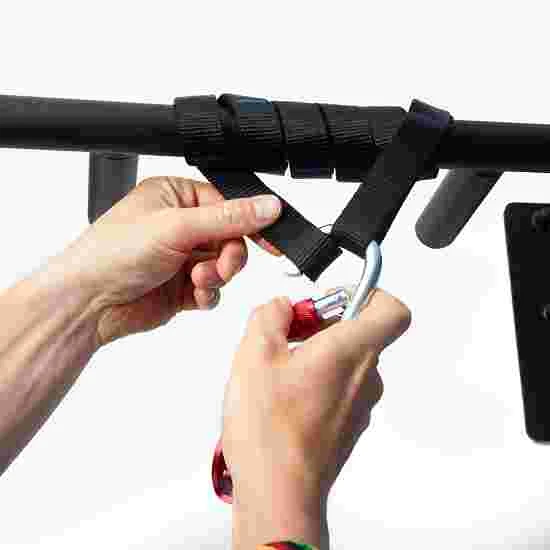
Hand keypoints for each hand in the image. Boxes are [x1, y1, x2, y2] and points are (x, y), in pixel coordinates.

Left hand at [51, 177, 281, 345]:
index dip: (249, 222)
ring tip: (198, 279)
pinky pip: (215, 288)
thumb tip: (267, 206)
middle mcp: (181, 225)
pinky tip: (194, 293)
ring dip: (218, 275)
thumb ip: (229, 217)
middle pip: (232, 237)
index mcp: (176, 196)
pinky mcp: (183, 285)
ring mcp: (183, 256)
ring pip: (226, 265)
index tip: (269, 240)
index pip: (228, 203)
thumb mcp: (177, 227)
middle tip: (219, 265)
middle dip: (229, 255)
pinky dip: (210, 293)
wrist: (89, 303)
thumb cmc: (112, 254)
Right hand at [222, 290, 410, 548]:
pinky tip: (281, 396)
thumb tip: (281, 308)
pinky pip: (338, 388)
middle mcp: (365, 377)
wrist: (279, 492)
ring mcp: (359, 405)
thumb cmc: (271, 430)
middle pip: (359, 332)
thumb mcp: (255, 352)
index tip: (331, 298)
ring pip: (344, 361)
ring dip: (314, 354)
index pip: (391, 308)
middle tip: (286, 333)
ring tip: (276, 369)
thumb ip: (270, 315)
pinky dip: (314, 381)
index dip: (366, 293)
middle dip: (321, 324)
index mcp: (351, 350)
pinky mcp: (347, 425)